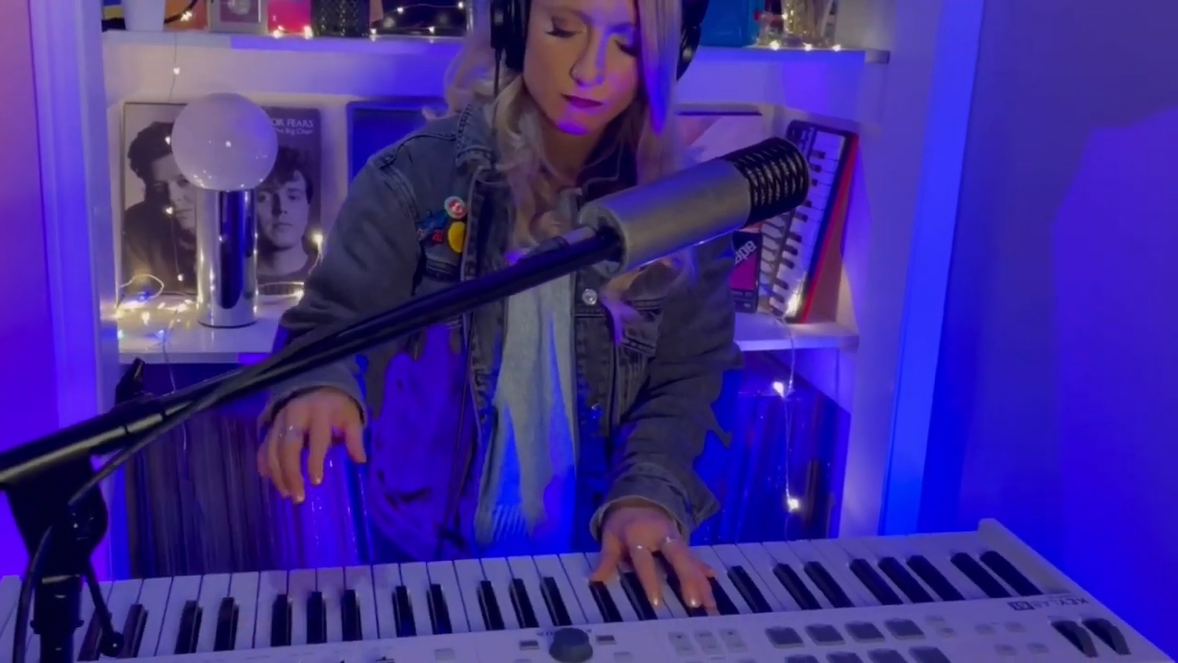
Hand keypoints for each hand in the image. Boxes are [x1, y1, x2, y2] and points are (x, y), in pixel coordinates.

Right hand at [257, 387, 364, 502]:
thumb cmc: (337, 407)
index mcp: (319, 413)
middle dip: (290, 472)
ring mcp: (279, 421)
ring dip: (277, 473)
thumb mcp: (351, 417)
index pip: (316, 439)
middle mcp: (295, 416)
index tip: (317, 482)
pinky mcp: (271, 426)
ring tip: (286, 494)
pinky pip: (263, 446)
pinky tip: (267, 478)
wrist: (317, 385)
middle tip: (297, 496)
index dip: (315, 461)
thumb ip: (354, 438)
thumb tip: (360, 460)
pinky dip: (264, 462)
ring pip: (272, 449)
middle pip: (288, 446)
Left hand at [590, 500, 715, 610]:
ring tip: (710, 603)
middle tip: (696, 603)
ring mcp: (675, 538)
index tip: (658, 603)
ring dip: (701, 581)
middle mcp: (662, 536)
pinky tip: (713, 578)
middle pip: (678, 558)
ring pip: (690, 560)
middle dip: (689, 579)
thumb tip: (594, 579)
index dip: (651, 581)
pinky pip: (694, 557)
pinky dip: (702, 568)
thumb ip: (606, 559)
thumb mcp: (609, 537)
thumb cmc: (622, 523)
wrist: (637, 498)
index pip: (646, 561)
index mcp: (640, 536)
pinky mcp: (682, 541)